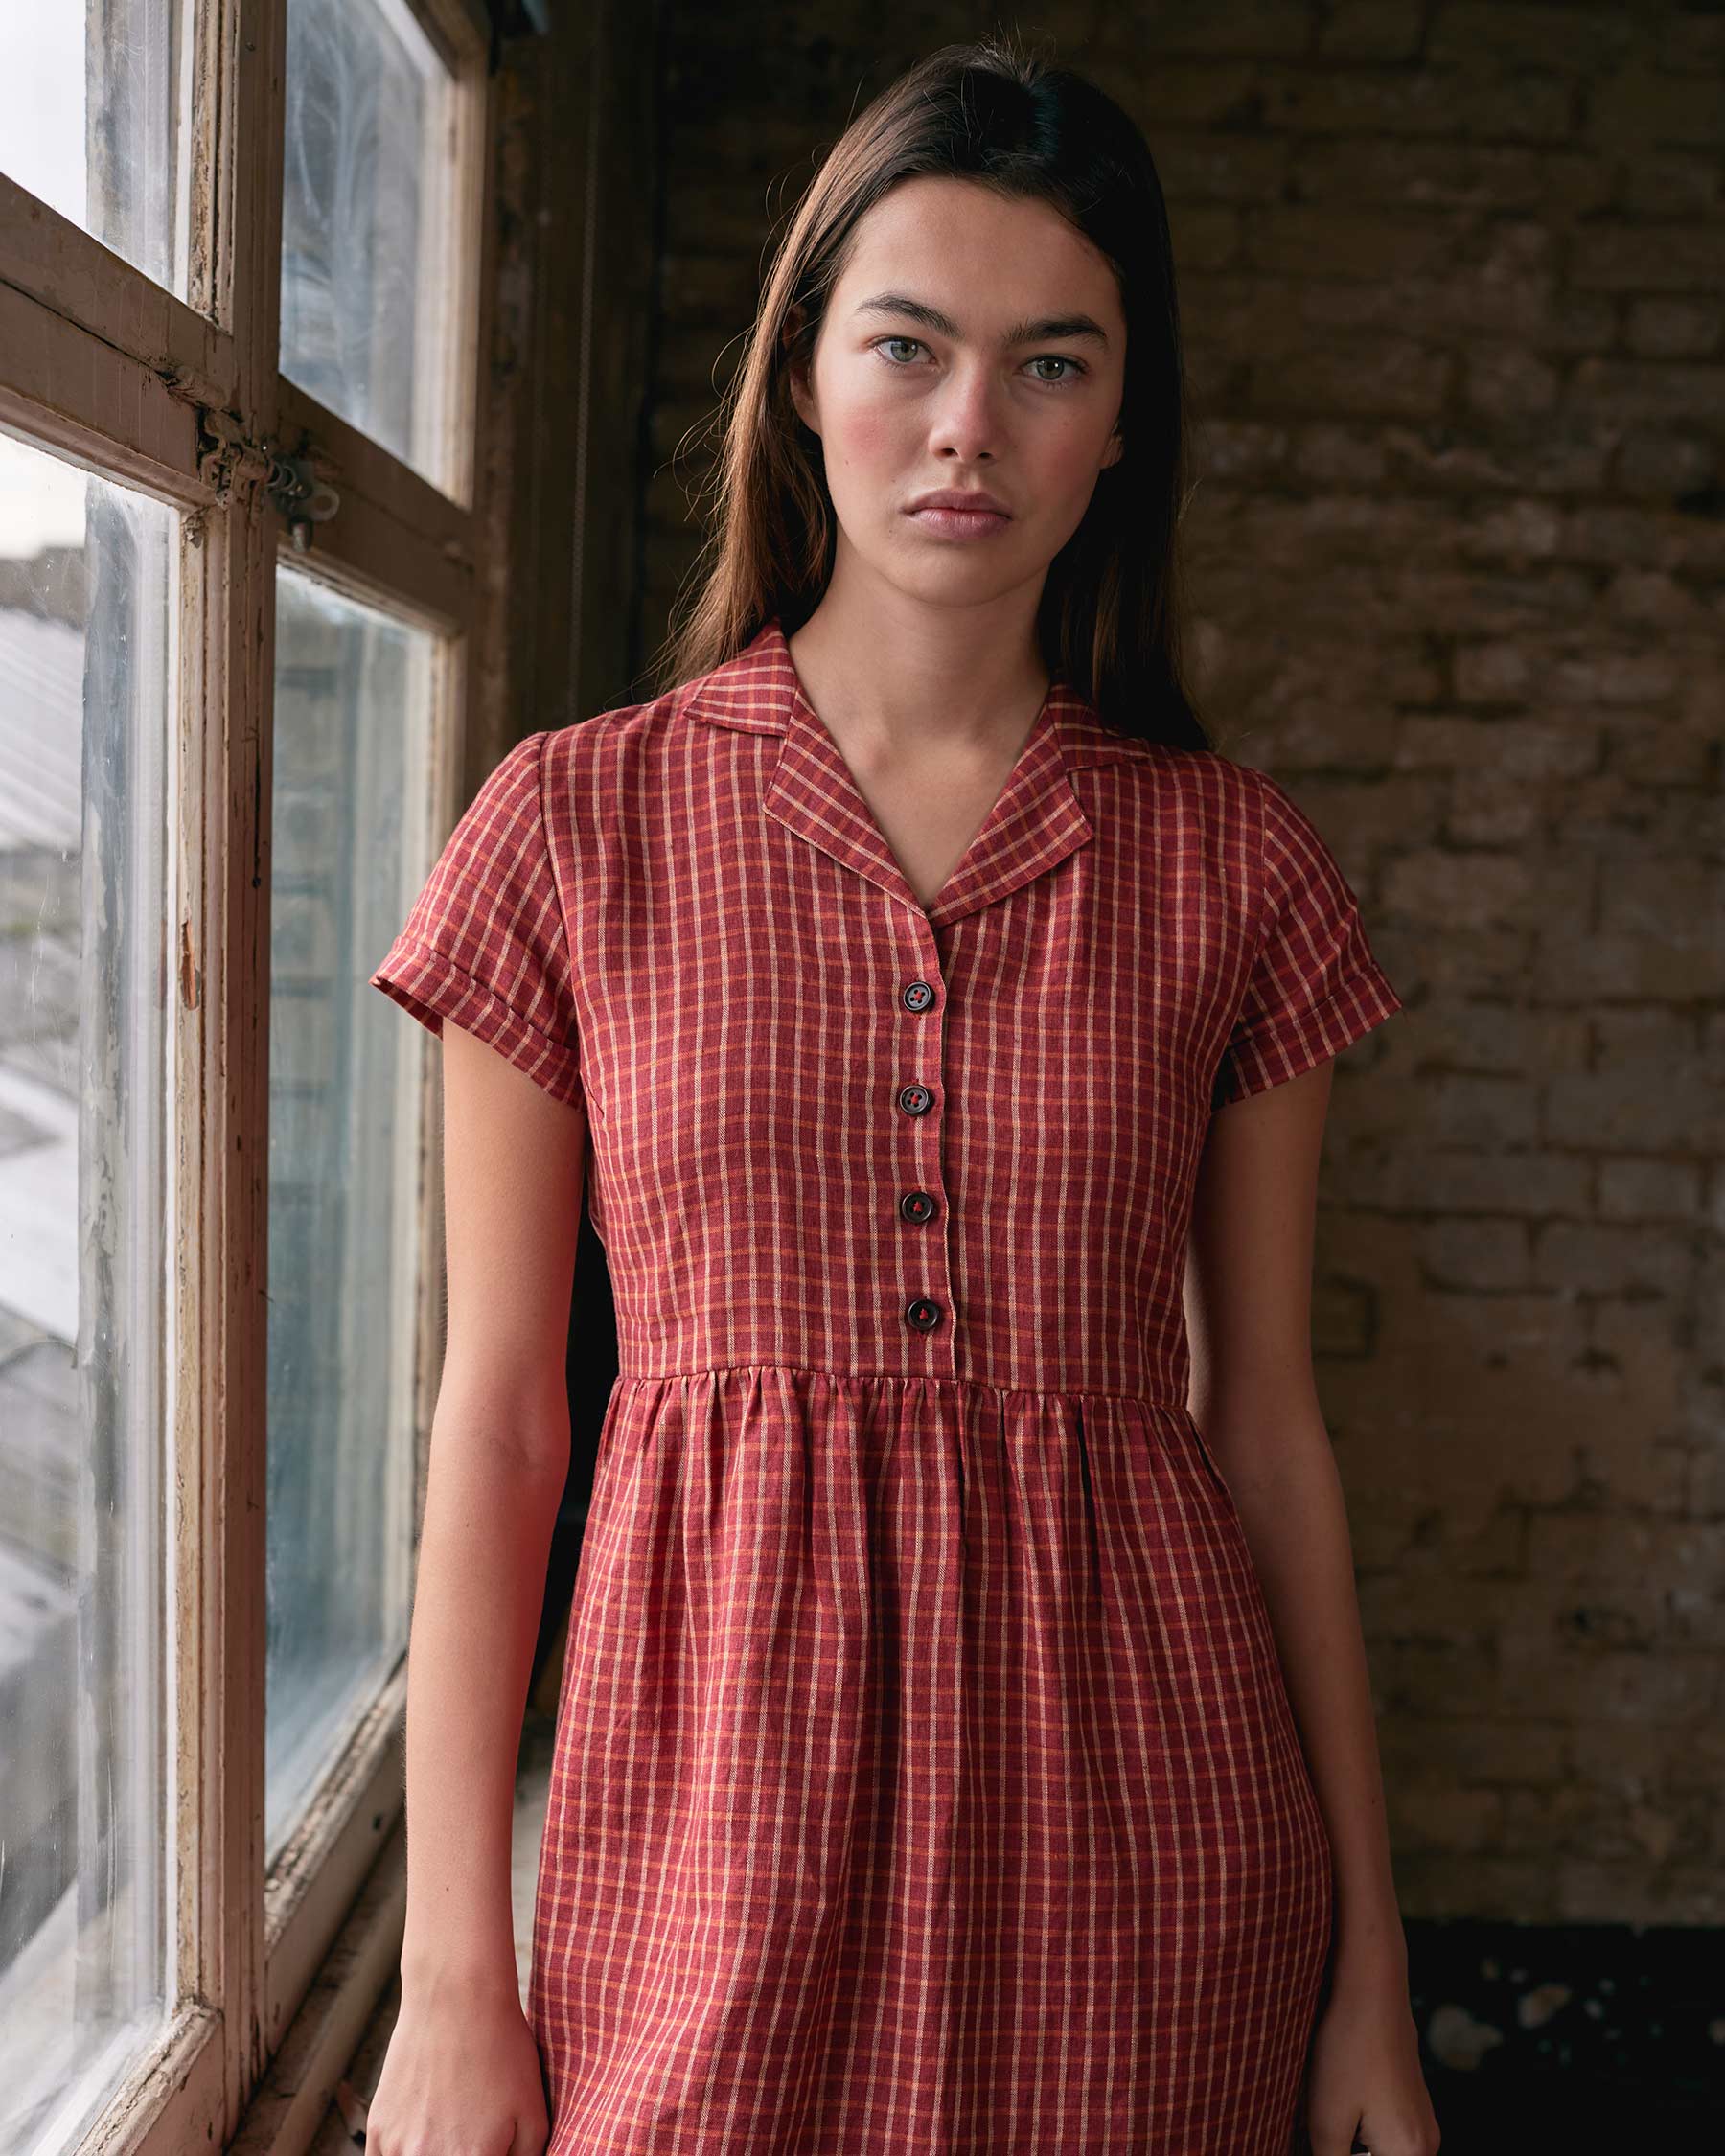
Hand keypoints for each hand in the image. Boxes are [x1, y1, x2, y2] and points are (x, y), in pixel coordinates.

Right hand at [361, 1968, 548, 2155]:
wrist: (457, 1998)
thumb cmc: (502, 2051)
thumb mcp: (533, 2112)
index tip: (489, 2146)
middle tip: (469, 2134)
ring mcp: (397, 2148)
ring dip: (431, 2154)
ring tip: (451, 2128)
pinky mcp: (377, 2130)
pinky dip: (404, 2154)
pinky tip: (425, 2132)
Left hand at [1301, 1965, 1440, 2155]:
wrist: (1372, 1990)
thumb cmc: (1348, 2049)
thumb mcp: (1325, 2119)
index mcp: (1409, 2154)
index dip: (1339, 2155)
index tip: (1327, 2136)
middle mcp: (1428, 2145)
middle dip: (1347, 2153)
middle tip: (1325, 2128)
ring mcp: (1425, 2124)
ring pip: (1383, 2154)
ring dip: (1355, 2147)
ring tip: (1334, 2113)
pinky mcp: (1416, 2104)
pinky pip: (1389, 2136)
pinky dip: (1363, 2132)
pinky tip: (1345, 2101)